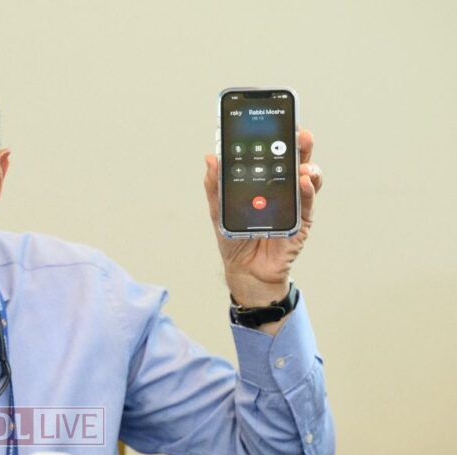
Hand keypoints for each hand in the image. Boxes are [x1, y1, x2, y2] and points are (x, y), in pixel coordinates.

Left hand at [203, 129, 322, 309]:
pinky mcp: (301, 222)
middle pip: (296, 160)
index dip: (278, 136)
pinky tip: (303, 181)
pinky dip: (308, 190)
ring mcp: (295, 203)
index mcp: (264, 181)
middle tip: (298, 131)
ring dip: (308, 165)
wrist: (245, 269)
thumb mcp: (219, 209)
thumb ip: (215, 185)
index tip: (278, 119)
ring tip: (301, 161)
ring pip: (308, 177)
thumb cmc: (234, 237)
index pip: (273, 153)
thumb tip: (211, 158)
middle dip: (299, 143)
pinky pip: (308, 203)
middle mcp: (283, 188)